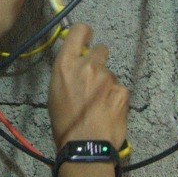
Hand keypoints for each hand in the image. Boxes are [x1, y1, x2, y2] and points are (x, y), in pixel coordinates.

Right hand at [48, 24, 128, 151]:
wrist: (85, 146)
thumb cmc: (64, 122)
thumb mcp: (55, 92)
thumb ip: (67, 73)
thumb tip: (75, 66)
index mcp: (66, 65)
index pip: (79, 31)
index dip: (84, 33)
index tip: (86, 39)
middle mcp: (88, 65)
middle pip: (100, 49)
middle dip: (99, 61)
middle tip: (94, 79)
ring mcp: (108, 78)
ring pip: (110, 74)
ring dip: (107, 84)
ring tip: (99, 105)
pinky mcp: (122, 91)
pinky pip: (119, 89)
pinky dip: (115, 99)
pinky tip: (108, 112)